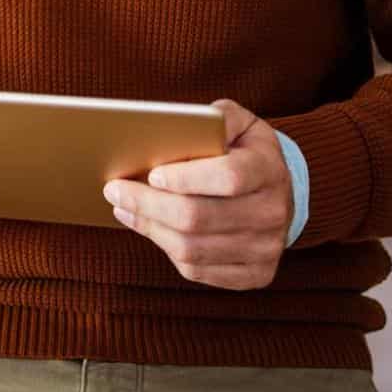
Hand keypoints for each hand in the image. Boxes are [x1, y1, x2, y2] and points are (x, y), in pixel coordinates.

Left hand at [104, 99, 292, 289]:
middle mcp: (273, 212)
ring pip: (191, 247)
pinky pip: (197, 270)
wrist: (277, 192)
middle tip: (114, 189)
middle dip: (148, 204)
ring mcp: (266, 248)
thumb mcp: (238, 123)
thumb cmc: (244, 151)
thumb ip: (215, 117)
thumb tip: (179, 125)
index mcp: (269, 170)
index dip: (186, 178)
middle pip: (198, 217)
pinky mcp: (255, 274)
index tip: (151, 174)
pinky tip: (148, 228)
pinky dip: (164, 249)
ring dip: (148, 227)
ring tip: (123, 207)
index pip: (228, 177)